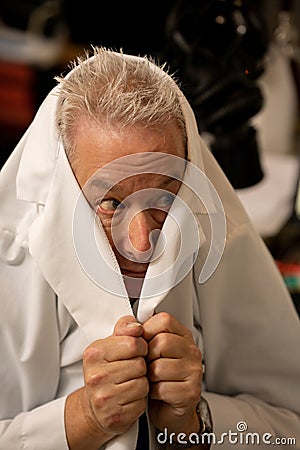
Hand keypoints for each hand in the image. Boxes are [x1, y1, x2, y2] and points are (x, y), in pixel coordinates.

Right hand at [81, 315, 148, 438]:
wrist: (93, 408)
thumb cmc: (104, 373)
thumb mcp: (109, 346)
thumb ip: (124, 330)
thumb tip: (136, 326)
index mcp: (94, 354)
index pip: (133, 343)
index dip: (140, 346)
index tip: (134, 350)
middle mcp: (96, 376)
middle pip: (140, 364)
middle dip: (140, 366)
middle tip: (131, 369)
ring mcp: (104, 397)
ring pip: (143, 383)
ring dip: (141, 383)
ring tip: (130, 382)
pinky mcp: (114, 416)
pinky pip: (141, 402)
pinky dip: (139, 400)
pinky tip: (129, 397)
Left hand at [143, 312, 203, 434]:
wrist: (166, 409)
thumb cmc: (155, 377)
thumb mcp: (143, 350)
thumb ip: (133, 333)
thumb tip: (127, 325)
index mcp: (181, 335)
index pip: (164, 320)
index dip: (147, 331)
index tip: (143, 342)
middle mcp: (191, 350)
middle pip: (162, 342)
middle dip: (147, 356)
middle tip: (148, 365)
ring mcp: (194, 371)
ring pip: (159, 367)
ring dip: (149, 377)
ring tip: (153, 379)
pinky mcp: (190, 392)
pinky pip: (162, 388)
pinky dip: (153, 392)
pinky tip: (157, 392)